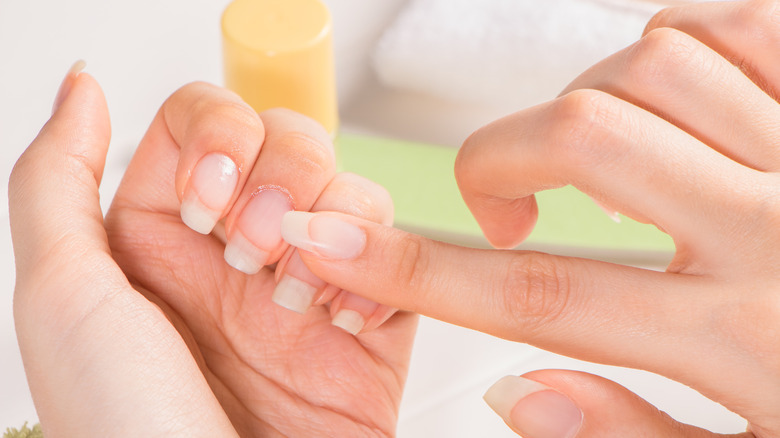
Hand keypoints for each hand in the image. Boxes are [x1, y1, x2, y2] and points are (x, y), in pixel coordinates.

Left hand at [10, 70, 415, 435]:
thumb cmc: (129, 428)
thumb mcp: (63, 296)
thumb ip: (55, 178)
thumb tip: (84, 87)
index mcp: (164, 234)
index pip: (207, 120)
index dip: (220, 137)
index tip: (207, 201)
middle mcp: (237, 250)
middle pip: (288, 139)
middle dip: (278, 181)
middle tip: (249, 252)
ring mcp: (307, 282)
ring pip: (348, 187)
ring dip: (329, 227)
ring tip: (293, 298)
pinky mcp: (369, 320)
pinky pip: (397, 252)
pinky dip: (377, 270)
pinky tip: (339, 317)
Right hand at [277, 1, 779, 436]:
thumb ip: (627, 433)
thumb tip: (512, 388)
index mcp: (746, 340)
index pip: (538, 296)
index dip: (415, 268)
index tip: (332, 242)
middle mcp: (777, 232)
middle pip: (581, 142)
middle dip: (497, 159)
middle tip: (501, 200)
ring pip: (650, 69)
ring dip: (587, 107)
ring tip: (598, 163)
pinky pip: (732, 25)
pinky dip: (675, 45)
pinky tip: (673, 104)